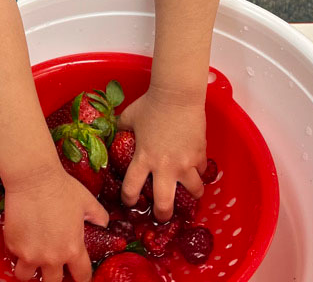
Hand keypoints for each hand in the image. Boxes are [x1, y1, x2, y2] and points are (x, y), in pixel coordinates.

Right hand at [4, 164, 109, 281]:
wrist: (33, 178)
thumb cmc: (62, 187)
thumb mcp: (87, 201)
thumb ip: (98, 216)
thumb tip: (104, 224)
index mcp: (72, 249)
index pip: (82, 276)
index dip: (82, 278)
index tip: (79, 276)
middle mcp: (51, 257)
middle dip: (54, 277)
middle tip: (53, 268)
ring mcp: (30, 253)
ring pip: (26, 276)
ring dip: (30, 269)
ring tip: (32, 258)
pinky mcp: (13, 245)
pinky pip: (15, 256)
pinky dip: (18, 250)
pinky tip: (21, 237)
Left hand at [117, 86, 206, 221]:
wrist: (177, 95)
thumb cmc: (150, 104)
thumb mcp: (129, 117)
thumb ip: (121, 129)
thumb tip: (111, 134)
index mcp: (143, 158)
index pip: (131, 189)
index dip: (129, 200)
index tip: (130, 203)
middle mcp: (164, 167)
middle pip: (164, 204)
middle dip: (162, 215)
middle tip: (162, 216)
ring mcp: (185, 163)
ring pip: (192, 193)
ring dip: (190, 195)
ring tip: (187, 194)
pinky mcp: (199, 155)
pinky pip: (201, 171)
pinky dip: (198, 172)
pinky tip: (195, 168)